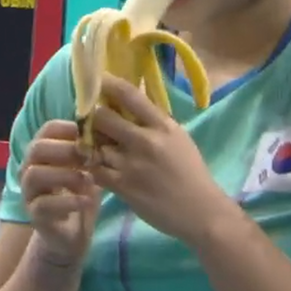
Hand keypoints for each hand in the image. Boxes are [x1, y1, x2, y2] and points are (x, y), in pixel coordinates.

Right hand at [20, 120, 100, 261]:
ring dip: (65, 174)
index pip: (47, 129)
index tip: (89, 136)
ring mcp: (29, 193)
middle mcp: (30, 169)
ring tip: (88, 180)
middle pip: (37, 148)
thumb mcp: (89, 171)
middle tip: (89, 158)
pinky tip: (86, 201)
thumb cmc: (80, 196)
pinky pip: (44, 204)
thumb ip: (93, 152)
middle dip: (65, 150)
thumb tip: (110, 128)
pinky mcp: (34, 215)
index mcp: (43, 153)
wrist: (72, 235)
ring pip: (35, 174)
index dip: (68, 128)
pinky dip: (68, 201)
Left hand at [87, 76, 233, 245]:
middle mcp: (145, 141)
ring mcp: (131, 165)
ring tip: (92, 146)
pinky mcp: (123, 186)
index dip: (109, 84)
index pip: (130, 95)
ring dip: (91, 144)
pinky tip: (97, 167)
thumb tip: (133, 102)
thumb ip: (156, 121)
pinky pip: (95, 170)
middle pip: (104, 118)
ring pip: (96, 145)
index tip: (98, 79)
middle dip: (93, 118)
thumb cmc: (191, 172)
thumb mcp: (179, 138)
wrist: (200, 211)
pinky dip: (93, 167)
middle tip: (90, 120)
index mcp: (162, 126)